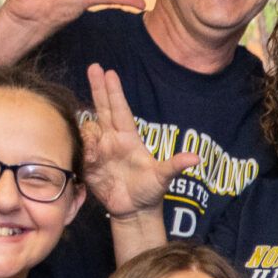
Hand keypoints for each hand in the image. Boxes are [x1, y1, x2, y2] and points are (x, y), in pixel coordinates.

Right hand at [79, 65, 197, 217]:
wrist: (135, 211)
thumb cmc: (150, 191)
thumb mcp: (164, 178)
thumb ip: (175, 166)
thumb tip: (197, 159)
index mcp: (129, 138)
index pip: (120, 110)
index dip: (114, 91)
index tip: (108, 71)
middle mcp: (112, 140)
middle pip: (103, 109)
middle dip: (98, 88)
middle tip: (93, 66)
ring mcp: (99, 151)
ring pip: (88, 130)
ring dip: (88, 133)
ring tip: (95, 150)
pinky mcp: (89, 165)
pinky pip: (80, 151)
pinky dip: (82, 150)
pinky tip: (88, 157)